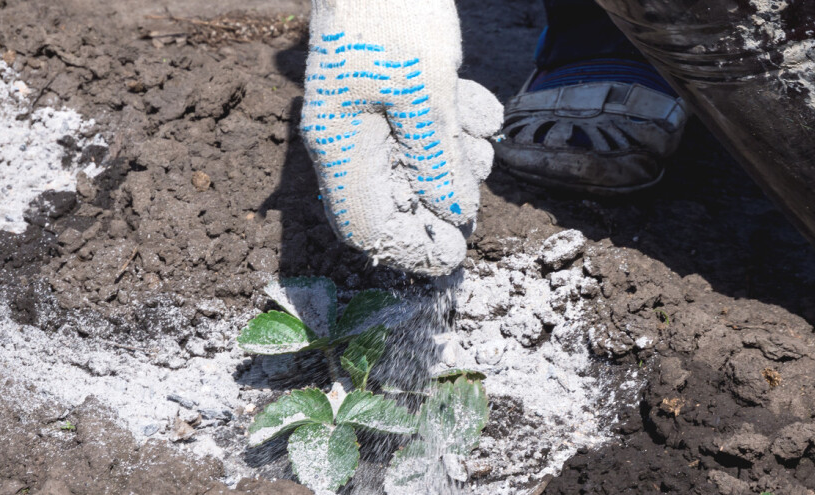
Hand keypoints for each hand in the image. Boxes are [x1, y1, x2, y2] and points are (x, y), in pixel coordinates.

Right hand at [302, 0, 502, 275]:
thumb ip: (436, 159)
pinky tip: (473, 103)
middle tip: (473, 166)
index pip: (366, 228)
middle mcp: (347, 139)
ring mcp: (366, 115)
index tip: (456, 252)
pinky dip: (452, 124)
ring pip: (415, 166)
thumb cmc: (394, 12)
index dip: (410, 249)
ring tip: (474, 124)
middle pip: (396, 200)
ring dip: (455, 155)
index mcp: (340, 145)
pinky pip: (421, 130)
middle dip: (443, 191)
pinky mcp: (389, 94)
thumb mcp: (425, 91)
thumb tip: (451, 214)